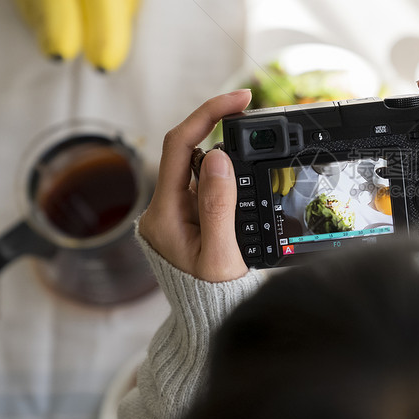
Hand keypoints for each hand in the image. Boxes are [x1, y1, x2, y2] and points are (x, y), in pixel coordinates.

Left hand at [138, 90, 252, 281]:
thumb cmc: (211, 295)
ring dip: (224, 148)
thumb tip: (218, 157)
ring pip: (198, 162)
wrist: (206, 317)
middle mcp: (165, 205)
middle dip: (217, 122)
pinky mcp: (190, 213)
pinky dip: (226, 169)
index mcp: (165, 212)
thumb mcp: (221, 256)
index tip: (240, 100)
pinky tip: (244, 172)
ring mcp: (176, 208)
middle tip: (249, 108)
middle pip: (187, 146)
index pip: (180, 144)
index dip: (208, 115)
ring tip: (254, 144)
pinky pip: (206, 179)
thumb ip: (218, 207)